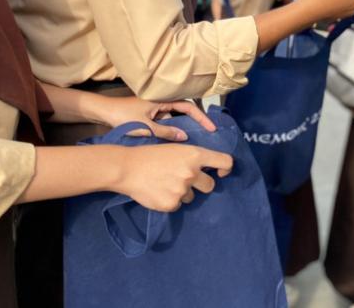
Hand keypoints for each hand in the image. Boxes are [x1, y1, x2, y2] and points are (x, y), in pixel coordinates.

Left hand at [97, 97, 216, 140]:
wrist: (102, 112)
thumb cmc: (122, 116)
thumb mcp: (145, 127)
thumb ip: (165, 132)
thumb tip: (185, 137)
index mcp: (163, 100)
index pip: (188, 107)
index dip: (201, 117)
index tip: (212, 128)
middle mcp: (161, 102)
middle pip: (184, 111)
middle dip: (196, 122)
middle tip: (208, 134)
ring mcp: (155, 109)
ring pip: (175, 118)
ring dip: (183, 127)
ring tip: (194, 141)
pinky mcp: (149, 115)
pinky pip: (166, 122)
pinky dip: (172, 130)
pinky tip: (174, 142)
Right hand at [117, 143, 232, 211]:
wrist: (127, 168)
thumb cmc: (151, 155)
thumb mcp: (176, 148)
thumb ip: (193, 157)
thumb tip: (208, 168)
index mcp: (195, 155)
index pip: (225, 162)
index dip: (226, 168)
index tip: (221, 173)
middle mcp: (192, 172)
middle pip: (210, 185)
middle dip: (201, 184)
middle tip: (185, 179)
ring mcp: (182, 190)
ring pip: (192, 196)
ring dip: (183, 192)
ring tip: (165, 182)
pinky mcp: (171, 204)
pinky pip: (178, 204)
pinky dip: (171, 200)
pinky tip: (158, 191)